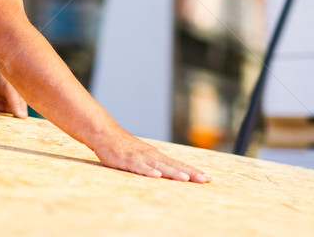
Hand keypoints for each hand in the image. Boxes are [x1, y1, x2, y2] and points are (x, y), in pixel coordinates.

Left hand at [0, 58, 27, 118]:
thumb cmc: (4, 73)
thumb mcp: (10, 89)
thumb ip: (14, 102)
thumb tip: (22, 116)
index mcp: (17, 101)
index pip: (18, 115)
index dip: (16, 124)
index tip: (12, 133)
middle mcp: (7, 103)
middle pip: (5, 118)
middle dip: (1, 124)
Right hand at [93, 129, 211, 182]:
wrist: (105, 134)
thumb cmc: (124, 147)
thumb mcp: (142, 157)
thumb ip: (155, 164)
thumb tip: (169, 174)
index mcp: (156, 156)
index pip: (178, 164)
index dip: (193, 171)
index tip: (208, 178)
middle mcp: (151, 155)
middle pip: (173, 165)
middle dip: (190, 173)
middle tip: (205, 179)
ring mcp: (139, 156)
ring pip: (159, 166)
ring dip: (172, 172)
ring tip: (185, 179)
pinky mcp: (126, 160)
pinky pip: (138, 167)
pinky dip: (148, 171)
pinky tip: (156, 175)